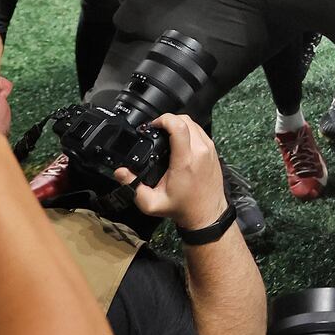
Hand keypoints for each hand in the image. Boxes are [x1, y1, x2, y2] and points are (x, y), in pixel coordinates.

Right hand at [112, 114, 227, 231]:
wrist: (207, 214)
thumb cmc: (182, 208)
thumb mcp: (152, 203)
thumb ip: (133, 187)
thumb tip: (120, 172)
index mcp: (185, 161)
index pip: (179, 127)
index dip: (164, 119)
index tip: (153, 125)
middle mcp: (200, 151)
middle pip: (186, 120)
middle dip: (169, 120)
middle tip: (156, 130)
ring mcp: (209, 150)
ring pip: (194, 124)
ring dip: (179, 124)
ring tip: (165, 134)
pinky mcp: (213, 151)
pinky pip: (200, 132)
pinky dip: (188, 131)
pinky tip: (178, 141)